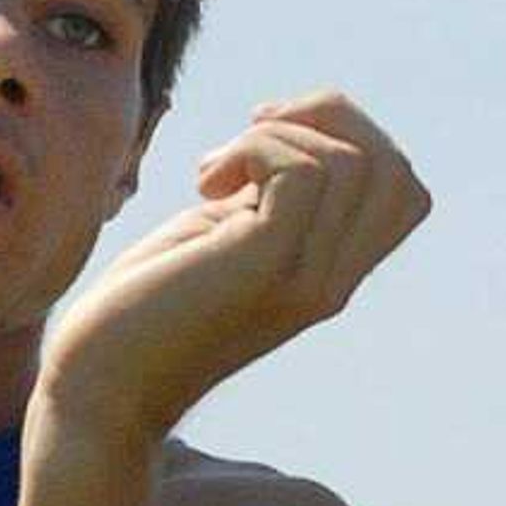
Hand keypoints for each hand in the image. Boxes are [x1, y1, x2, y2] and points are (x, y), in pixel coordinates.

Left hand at [34, 91, 427, 446]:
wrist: (100, 389)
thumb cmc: (143, 307)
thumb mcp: (226, 233)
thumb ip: (272, 194)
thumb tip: (297, 126)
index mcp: (330, 274)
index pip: (405, 190)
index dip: (350, 134)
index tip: (271, 137)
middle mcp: (332, 283)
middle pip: (394, 169)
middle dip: (327, 116)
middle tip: (251, 132)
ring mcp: (306, 280)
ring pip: (351, 163)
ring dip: (278, 134)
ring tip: (216, 170)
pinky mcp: (265, 271)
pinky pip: (299, 171)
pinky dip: (252, 149)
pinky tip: (203, 182)